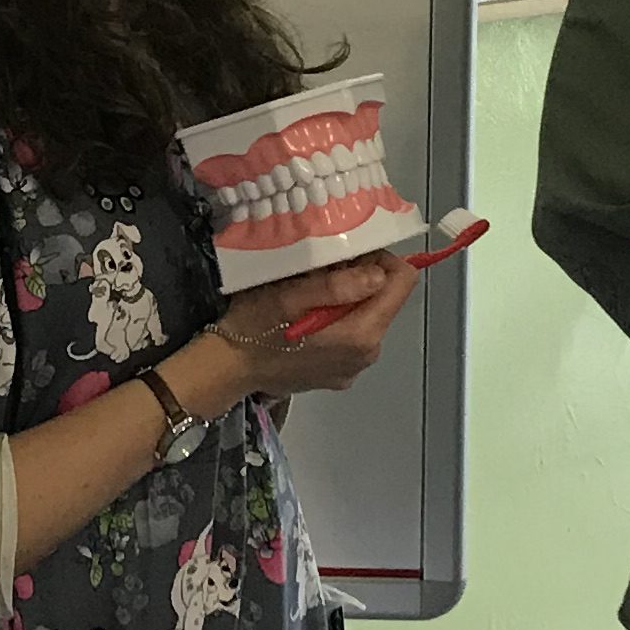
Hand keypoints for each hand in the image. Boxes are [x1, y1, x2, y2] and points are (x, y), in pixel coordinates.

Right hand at [195, 249, 422, 404]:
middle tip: (322, 271)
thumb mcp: (289, 296)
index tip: (350, 253)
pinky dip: (338, 322)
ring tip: (311, 295)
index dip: (382, 259)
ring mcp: (354, 369)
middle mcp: (367, 355)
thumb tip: (379, 275)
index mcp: (361, 334)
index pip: (402, 283)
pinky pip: (353, 338)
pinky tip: (308, 321)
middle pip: (386, 301)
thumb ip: (337, 286)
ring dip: (348, 300)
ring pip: (369, 318)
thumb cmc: (255, 326)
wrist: (227, 369)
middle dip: (362, 279)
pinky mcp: (339, 376)